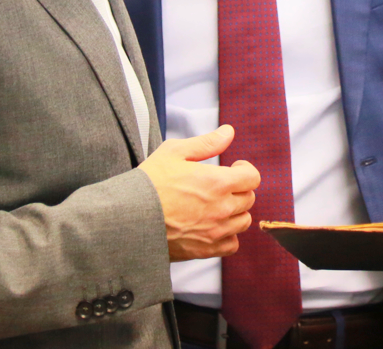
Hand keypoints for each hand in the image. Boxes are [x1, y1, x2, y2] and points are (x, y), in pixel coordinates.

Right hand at [140, 124, 260, 260]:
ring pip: (243, 222)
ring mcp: (215, 231)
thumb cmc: (150, 182)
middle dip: (239, 189)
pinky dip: (228, 236)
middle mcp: (222, 208)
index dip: (245, 170)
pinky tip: (214, 226)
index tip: (234, 168)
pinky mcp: (206, 250)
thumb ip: (207, 142)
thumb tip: (228, 132)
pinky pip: (232, 245)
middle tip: (222, 186)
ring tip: (218, 206)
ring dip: (236, 212)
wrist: (129, 217)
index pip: (252, 178)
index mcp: (217, 182)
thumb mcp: (175, 152)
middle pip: (249, 199)